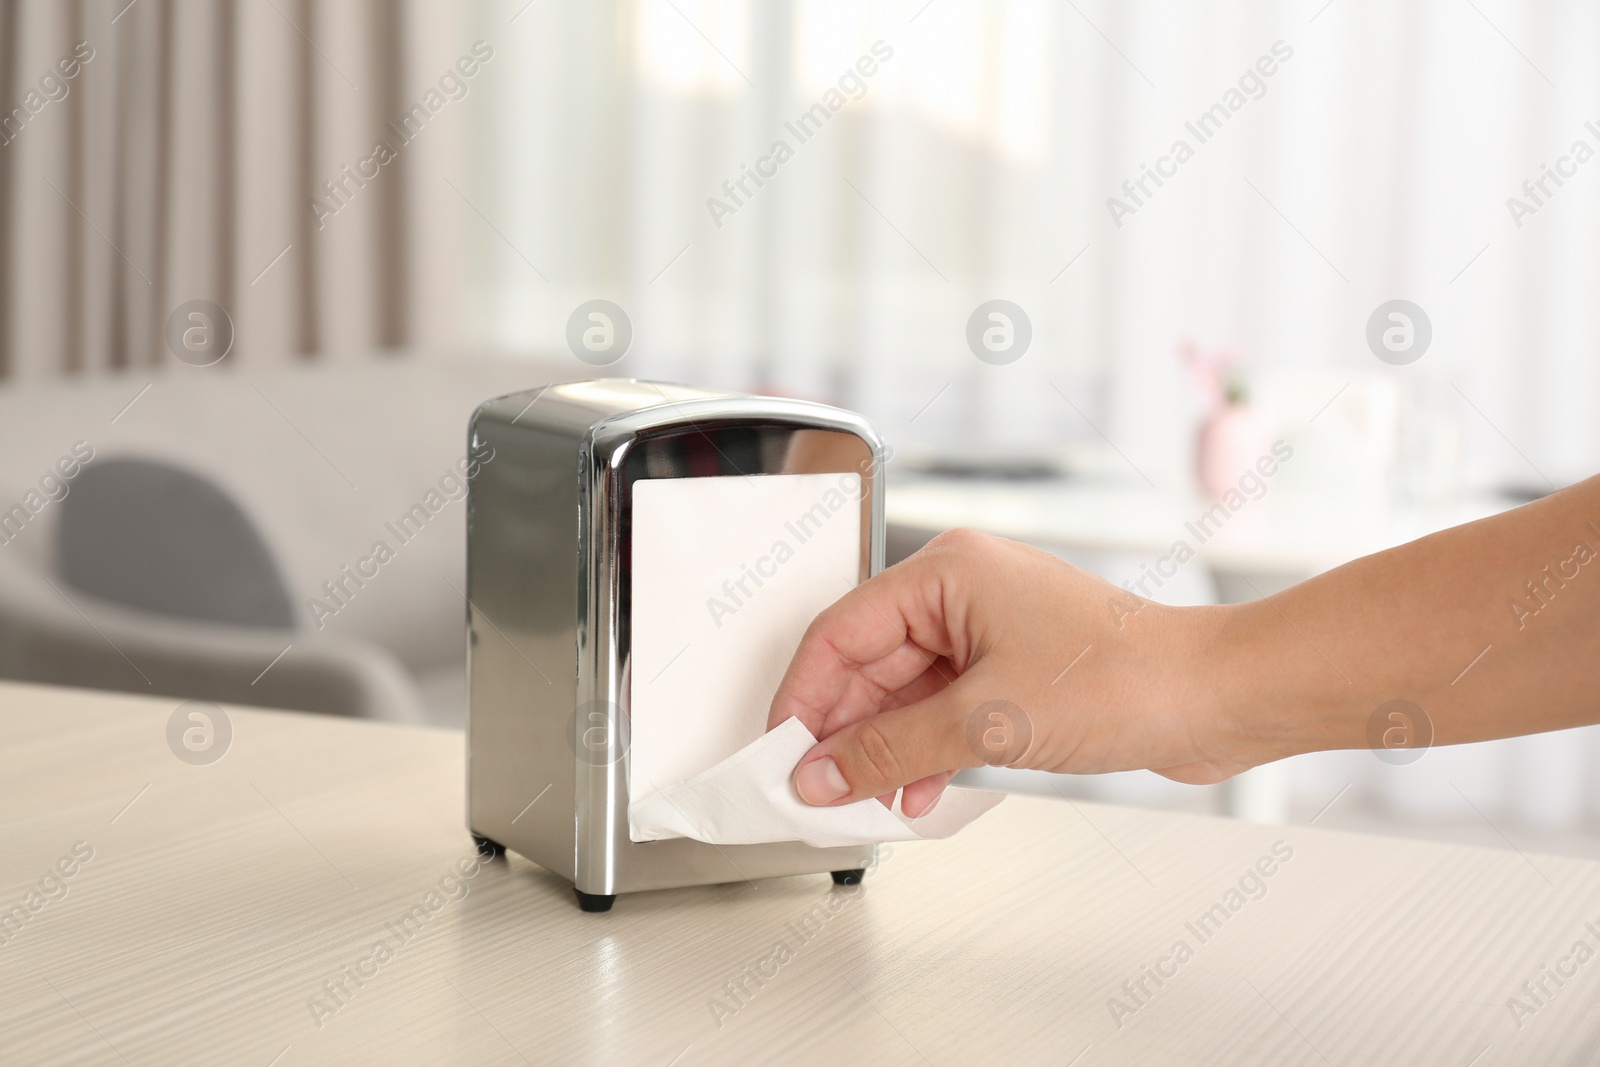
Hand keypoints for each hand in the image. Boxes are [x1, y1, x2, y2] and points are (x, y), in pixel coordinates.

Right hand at [767, 529, 1263, 815]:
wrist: (1210, 699)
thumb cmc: (1123, 678)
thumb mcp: (984, 722)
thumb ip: (889, 751)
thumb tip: (822, 773)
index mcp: (946, 571)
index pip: (840, 632)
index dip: (802, 698)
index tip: (780, 751)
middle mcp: (962, 591)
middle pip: (867, 663)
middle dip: (842, 730)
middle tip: (816, 787)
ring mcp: (987, 630)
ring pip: (903, 692)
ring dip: (883, 748)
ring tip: (863, 800)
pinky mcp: (1010, 669)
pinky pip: (941, 709)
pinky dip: (923, 750)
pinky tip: (914, 791)